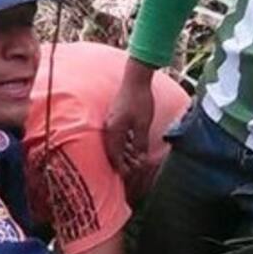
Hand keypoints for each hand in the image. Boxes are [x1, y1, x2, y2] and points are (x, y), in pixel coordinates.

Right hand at [103, 61, 156, 175]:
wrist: (135, 79)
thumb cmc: (140, 101)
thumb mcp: (143, 124)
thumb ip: (140, 143)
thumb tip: (140, 159)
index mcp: (114, 130)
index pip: (114, 155)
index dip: (121, 167)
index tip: (129, 174)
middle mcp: (109, 127)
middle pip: (113, 150)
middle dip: (123, 161)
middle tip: (135, 168)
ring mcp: (111, 121)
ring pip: (115, 142)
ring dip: (125, 152)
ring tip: (136, 158)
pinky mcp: (115, 116)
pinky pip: (118, 134)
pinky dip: (125, 142)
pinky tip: (134, 144)